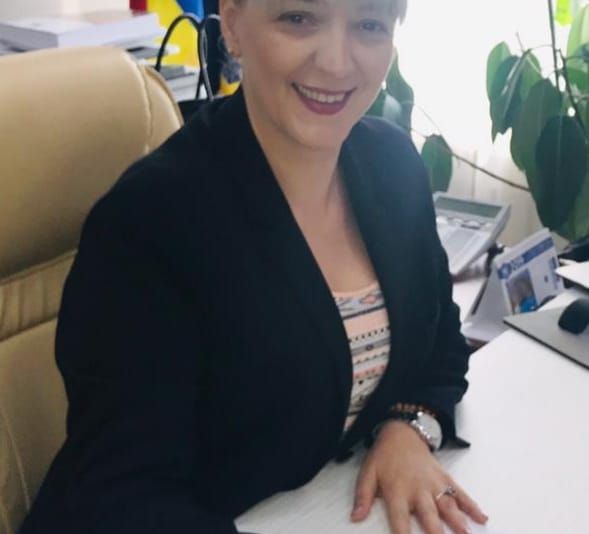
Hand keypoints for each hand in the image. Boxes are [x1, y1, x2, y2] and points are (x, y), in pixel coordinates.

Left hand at [351, 421, 487, 533]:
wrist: (401, 432)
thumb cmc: (384, 456)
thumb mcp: (368, 473)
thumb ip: (362, 496)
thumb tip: (355, 517)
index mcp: (397, 491)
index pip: (399, 520)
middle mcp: (418, 489)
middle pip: (429, 516)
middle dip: (436, 533)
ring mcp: (433, 483)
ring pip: (448, 505)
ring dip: (458, 522)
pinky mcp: (444, 477)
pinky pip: (459, 492)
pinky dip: (471, 505)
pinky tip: (482, 517)